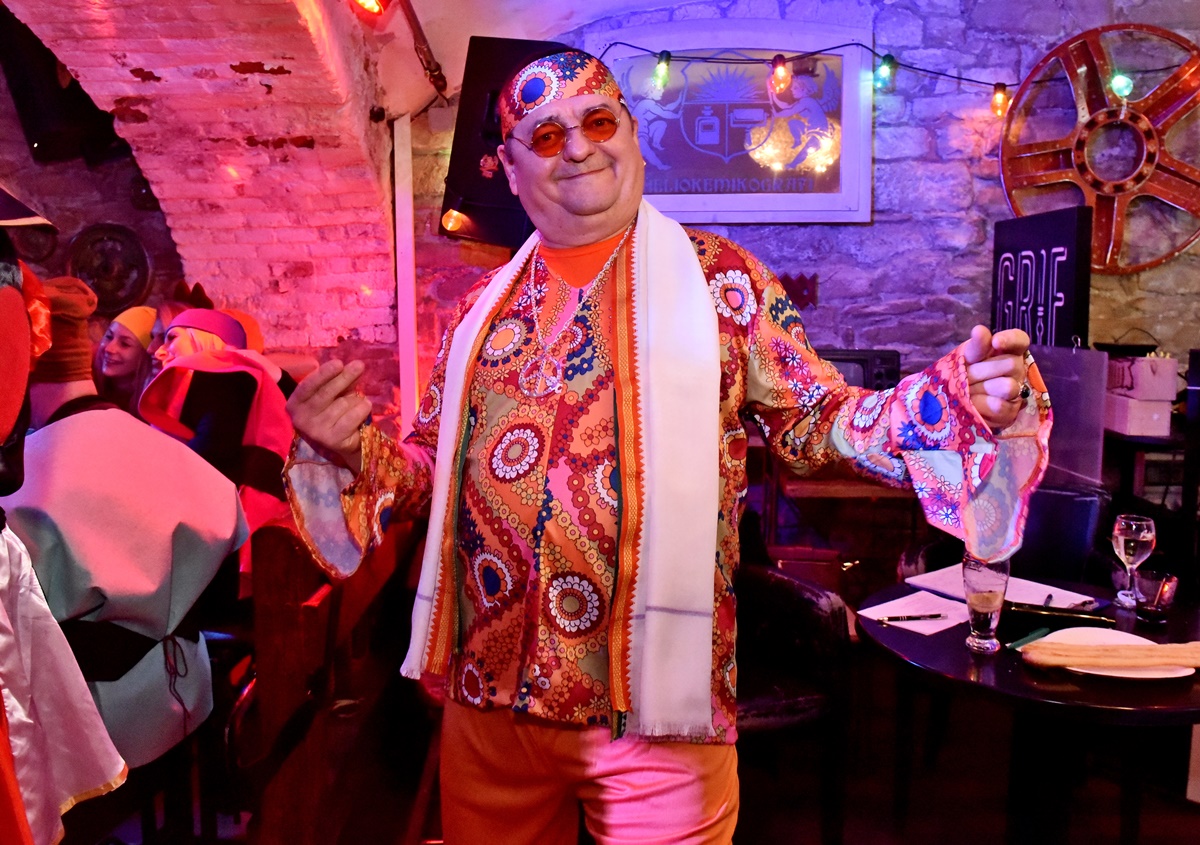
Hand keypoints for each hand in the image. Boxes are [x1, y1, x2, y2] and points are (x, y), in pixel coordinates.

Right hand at [286, 359, 372, 473]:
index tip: (339, 363)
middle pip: (326, 393)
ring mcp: (316, 431)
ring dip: (356, 399)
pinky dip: (362, 409)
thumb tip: (355, 367)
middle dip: (344, 377)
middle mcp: (301, 418)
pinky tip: (364, 408)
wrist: (343, 441)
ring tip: (356, 402)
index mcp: (295, 403)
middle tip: (359, 365)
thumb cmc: (334, 411)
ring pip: (342, 404)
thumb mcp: (333, 393)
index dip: (324, 374)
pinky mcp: (332, 440)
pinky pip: (352, 417)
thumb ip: (340, 381)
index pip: (308, 386)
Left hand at [962, 325, 1029, 431]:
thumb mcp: (966, 356)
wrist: (954, 401)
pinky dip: (981, 404)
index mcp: (1007, 350)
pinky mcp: (1010, 412)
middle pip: (1011, 364)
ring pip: (1008, 386)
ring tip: (968, 390)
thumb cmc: (964, 372)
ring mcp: (1016, 391)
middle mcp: (1016, 369)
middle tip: (966, 376)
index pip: (1020, 340)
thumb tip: (980, 330)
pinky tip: (972, 403)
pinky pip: (999, 406)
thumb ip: (975, 346)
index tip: (995, 342)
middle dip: (982, 371)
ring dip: (982, 388)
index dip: (1010, 340)